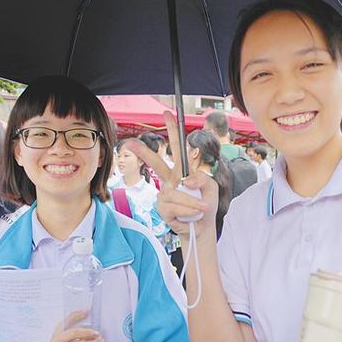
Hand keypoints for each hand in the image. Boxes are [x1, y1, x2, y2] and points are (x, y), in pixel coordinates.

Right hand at [126, 112, 217, 236]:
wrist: (202, 228)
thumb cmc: (205, 205)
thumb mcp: (211, 188)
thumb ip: (202, 179)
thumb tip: (185, 181)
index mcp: (181, 171)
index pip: (177, 148)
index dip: (173, 130)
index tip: (167, 113)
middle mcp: (170, 180)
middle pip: (156, 163)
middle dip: (143, 153)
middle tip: (130, 143)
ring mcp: (164, 194)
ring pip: (176, 192)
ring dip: (192, 202)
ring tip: (202, 207)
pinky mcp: (162, 208)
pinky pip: (175, 206)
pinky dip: (188, 210)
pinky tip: (191, 215)